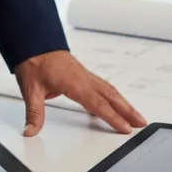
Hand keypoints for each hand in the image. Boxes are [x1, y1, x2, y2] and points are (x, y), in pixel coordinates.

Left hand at [15, 50, 146, 137]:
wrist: (33, 40)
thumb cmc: (34, 60)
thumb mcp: (30, 88)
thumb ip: (34, 112)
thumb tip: (30, 131)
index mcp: (74, 82)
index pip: (97, 103)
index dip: (112, 117)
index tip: (125, 128)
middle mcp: (83, 78)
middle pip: (110, 95)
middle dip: (127, 110)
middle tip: (141, 122)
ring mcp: (84, 75)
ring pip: (109, 89)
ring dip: (123, 103)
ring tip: (134, 115)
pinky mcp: (81, 73)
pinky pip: (101, 86)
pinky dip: (112, 96)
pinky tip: (113, 104)